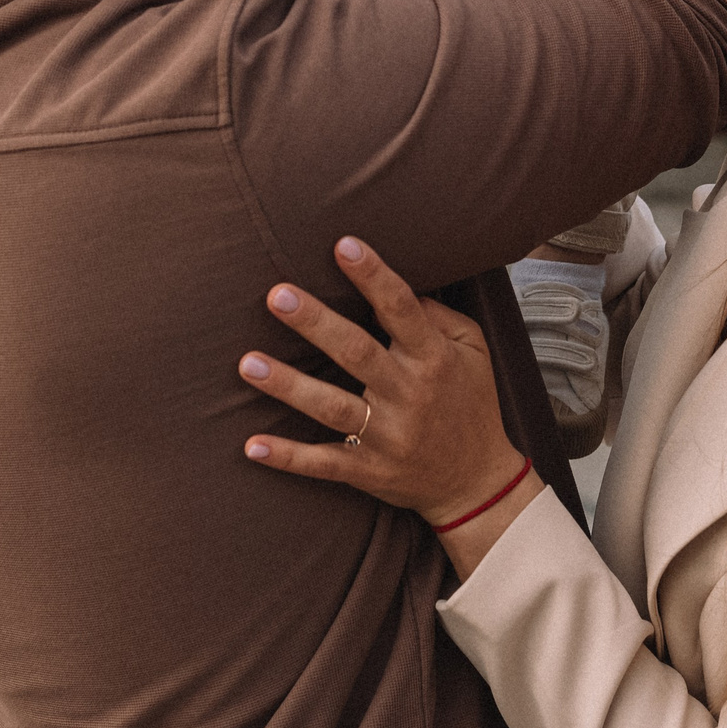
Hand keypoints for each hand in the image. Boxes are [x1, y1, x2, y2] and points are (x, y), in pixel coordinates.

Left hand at [241, 237, 539, 573]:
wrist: (477, 483)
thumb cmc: (471, 405)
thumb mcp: (474, 351)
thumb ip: (441, 315)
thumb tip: (396, 289)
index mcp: (434, 359)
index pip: (402, 309)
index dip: (373, 276)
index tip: (343, 245)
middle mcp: (409, 395)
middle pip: (356, 353)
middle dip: (316, 323)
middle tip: (278, 295)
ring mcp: (388, 437)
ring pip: (332, 407)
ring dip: (289, 385)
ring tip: (248, 362)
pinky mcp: (369, 471)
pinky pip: (324, 463)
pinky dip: (288, 457)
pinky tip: (252, 445)